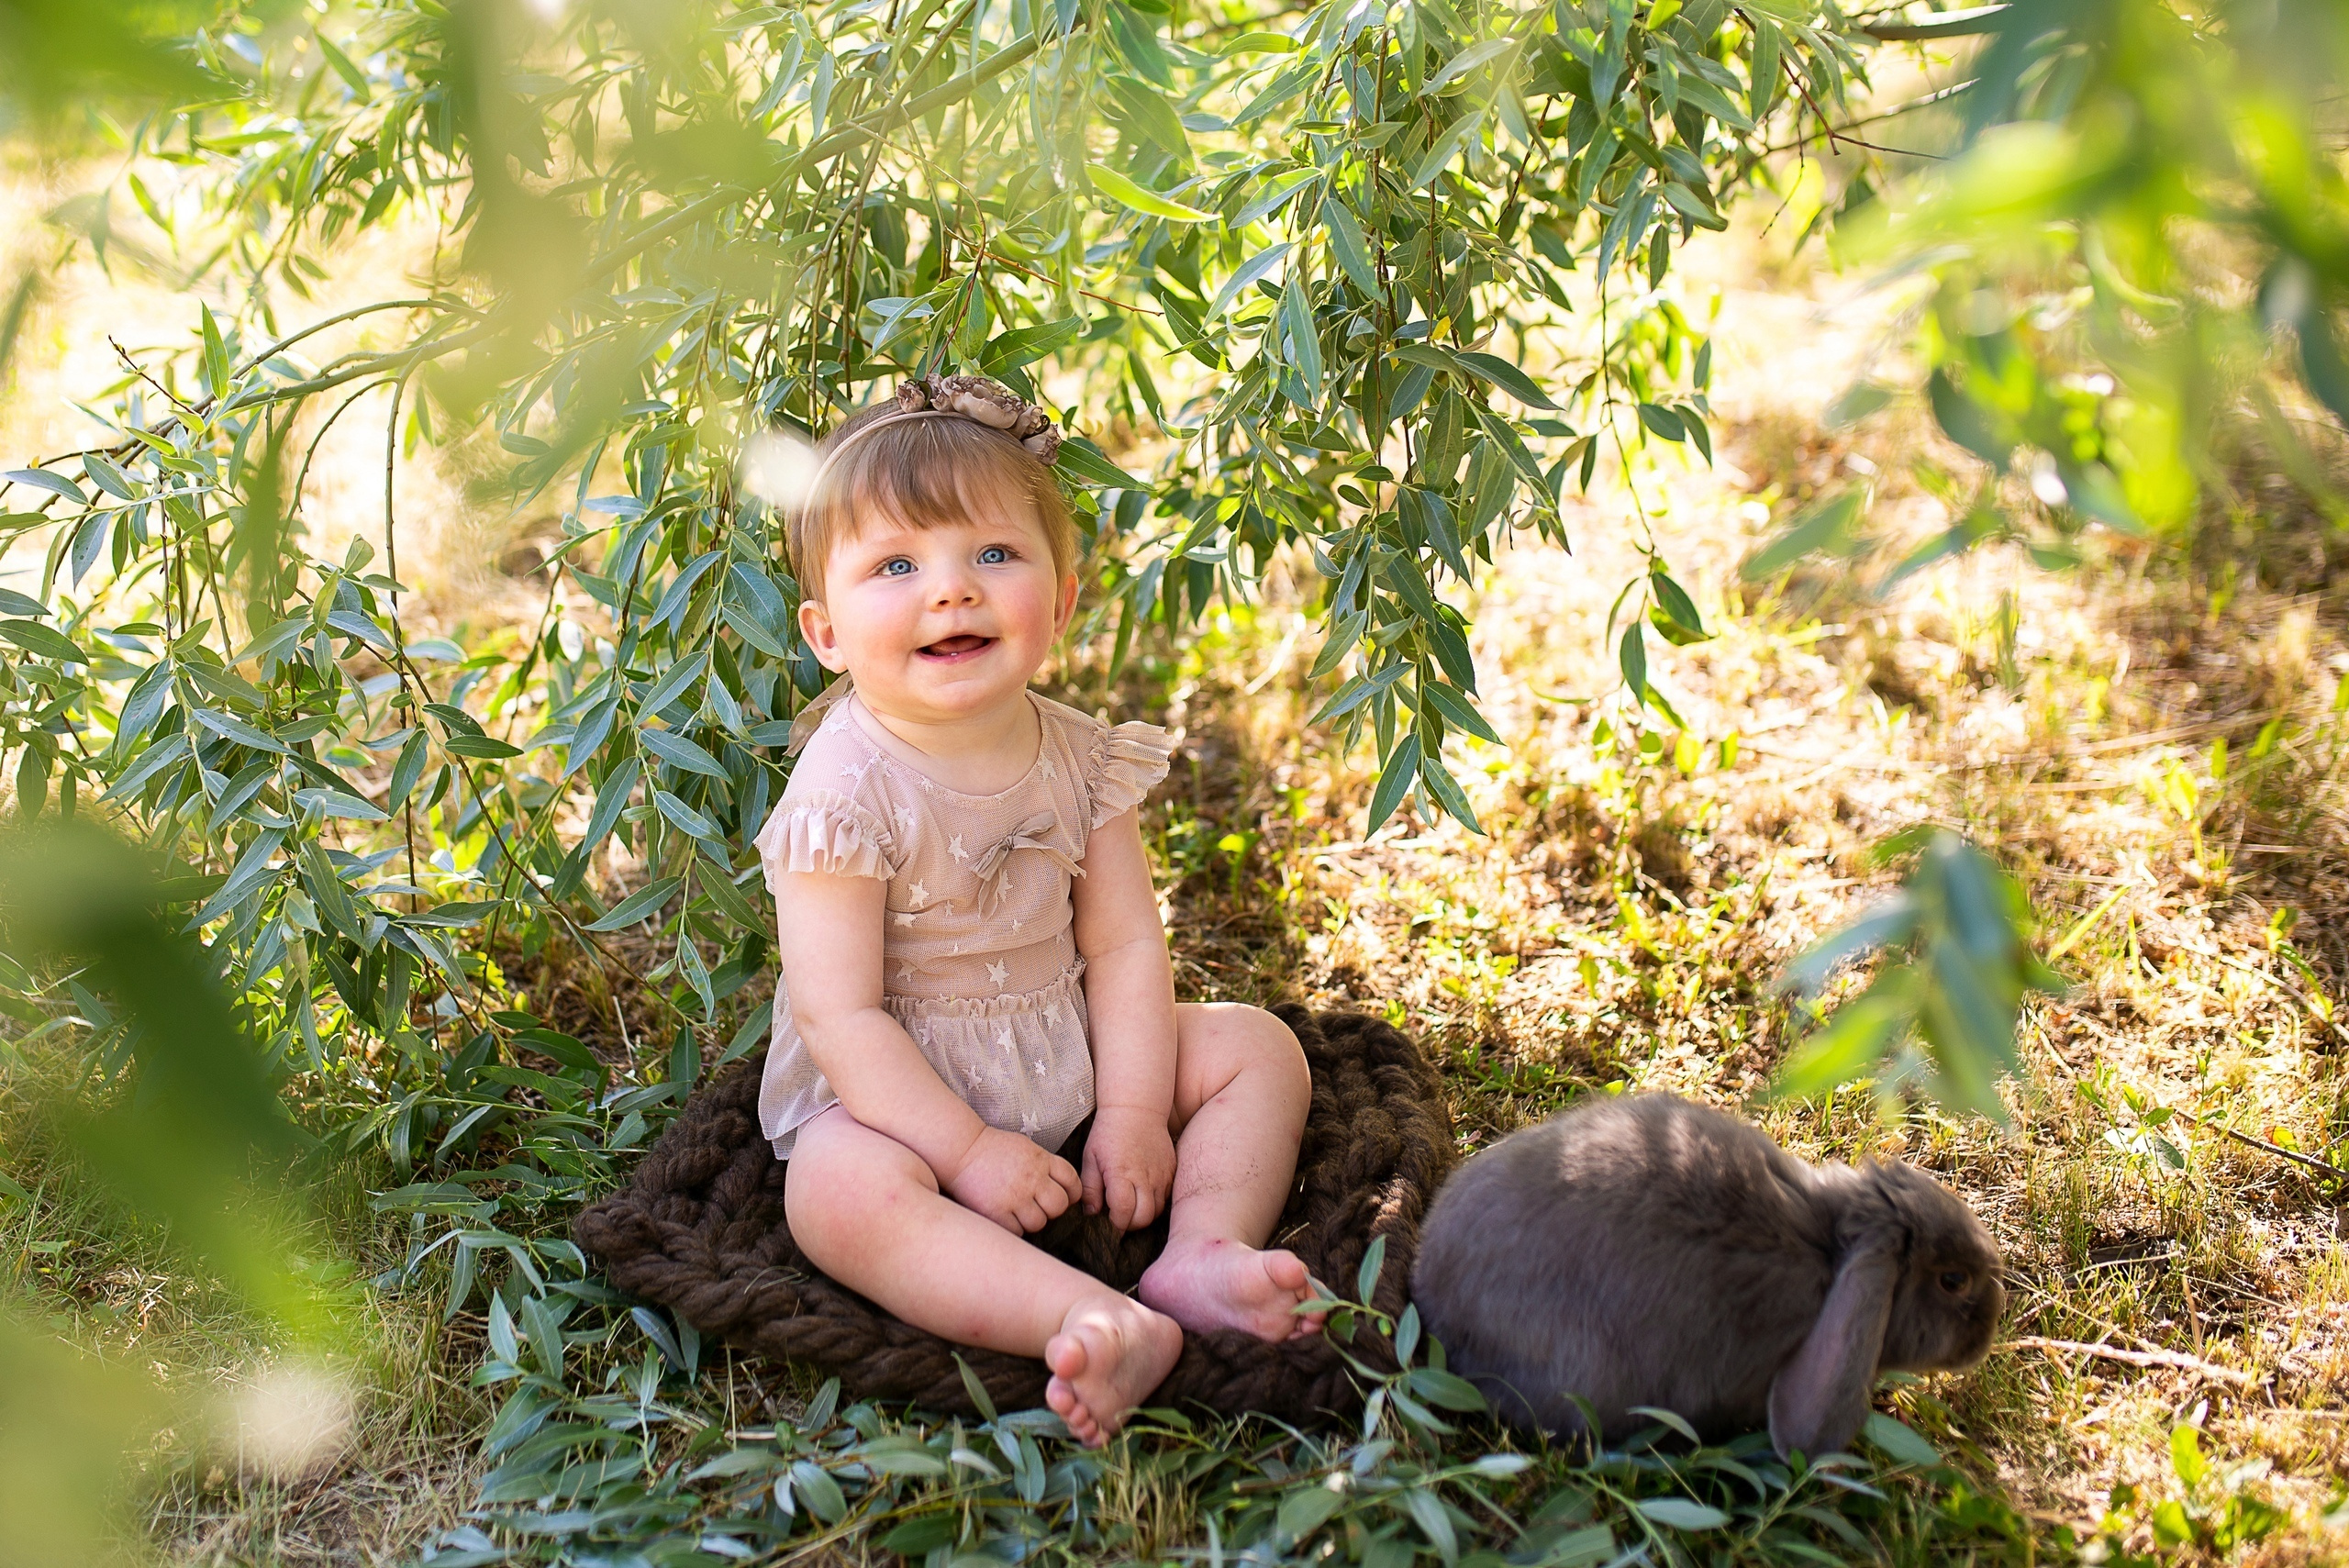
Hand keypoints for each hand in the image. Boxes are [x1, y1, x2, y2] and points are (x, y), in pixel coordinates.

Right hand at [942, 1125, 1082, 1234]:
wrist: (960, 1150)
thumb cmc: (993, 1149)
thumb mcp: (1026, 1147)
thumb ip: (1045, 1164)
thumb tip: (1063, 1185)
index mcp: (1041, 1160)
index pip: (1072, 1181)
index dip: (1072, 1193)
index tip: (1065, 1197)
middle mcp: (1032, 1178)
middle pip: (1059, 1205)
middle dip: (1053, 1209)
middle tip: (1040, 1207)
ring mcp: (1015, 1196)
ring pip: (1039, 1222)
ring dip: (1032, 1220)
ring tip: (1019, 1212)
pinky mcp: (996, 1212)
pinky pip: (1017, 1231)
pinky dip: (1014, 1228)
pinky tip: (1006, 1218)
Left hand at [1081, 1104, 1176, 1230]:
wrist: (1137, 1109)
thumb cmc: (1109, 1132)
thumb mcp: (1091, 1157)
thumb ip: (1090, 1188)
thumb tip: (1092, 1213)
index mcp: (1121, 1173)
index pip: (1124, 1212)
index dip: (1116, 1223)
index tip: (1109, 1220)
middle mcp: (1144, 1176)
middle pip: (1144, 1218)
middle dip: (1130, 1224)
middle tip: (1120, 1216)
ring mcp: (1161, 1174)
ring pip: (1157, 1210)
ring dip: (1143, 1214)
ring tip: (1131, 1205)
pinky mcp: (1171, 1170)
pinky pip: (1166, 1197)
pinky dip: (1155, 1202)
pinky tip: (1143, 1193)